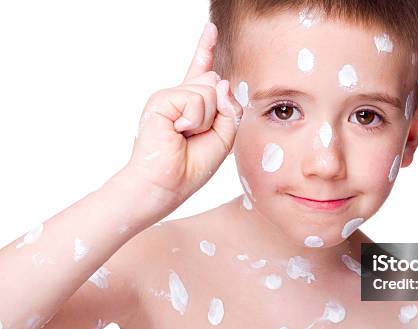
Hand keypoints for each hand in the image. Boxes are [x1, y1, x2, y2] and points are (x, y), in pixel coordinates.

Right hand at [122, 22, 241, 215]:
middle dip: (219, 113)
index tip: (211, 29)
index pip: (202, 73)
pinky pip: (196, 99)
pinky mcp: (161, 100)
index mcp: (193, 106)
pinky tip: (179, 131)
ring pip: (210, 91)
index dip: (206, 50)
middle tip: (197, 135)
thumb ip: (229, 109)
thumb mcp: (224, 137)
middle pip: (216, 84)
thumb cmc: (192, 166)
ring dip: (207, 119)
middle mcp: (180, 97)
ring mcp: (169, 97)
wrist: (167, 184)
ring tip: (186, 135)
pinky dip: (195, 120)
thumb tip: (220, 79)